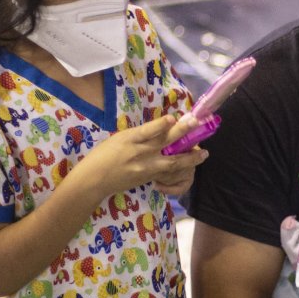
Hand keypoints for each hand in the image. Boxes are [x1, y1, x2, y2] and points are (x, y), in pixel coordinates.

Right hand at [81, 114, 207, 196]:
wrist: (95, 179)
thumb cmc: (104, 154)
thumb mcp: (119, 138)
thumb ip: (140, 134)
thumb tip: (162, 126)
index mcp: (129, 139)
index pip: (147, 131)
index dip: (161, 125)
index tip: (173, 118)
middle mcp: (139, 153)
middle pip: (164, 143)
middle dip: (182, 133)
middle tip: (196, 124)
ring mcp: (146, 168)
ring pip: (172, 162)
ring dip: (189, 157)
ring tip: (203, 153)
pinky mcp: (148, 178)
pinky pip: (168, 174)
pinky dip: (180, 169)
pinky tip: (191, 166)